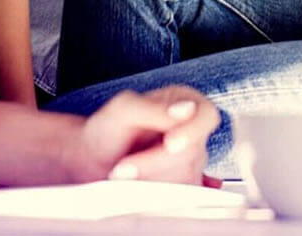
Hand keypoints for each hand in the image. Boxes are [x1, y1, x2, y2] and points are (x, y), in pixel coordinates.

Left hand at [67, 88, 218, 184]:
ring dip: (151, 181)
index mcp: (186, 102)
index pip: (206, 116)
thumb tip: (187, 109)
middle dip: (154, 163)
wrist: (95, 161)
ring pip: (186, 179)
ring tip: (123, 176)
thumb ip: (153, 107)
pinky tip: (136, 189)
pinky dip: (155, 197)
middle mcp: (194, 132)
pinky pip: (181, 199)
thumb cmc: (108, 129)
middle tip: (122, 169)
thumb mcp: (123, 109)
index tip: (170, 144)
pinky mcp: (185, 189)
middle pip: (193, 153)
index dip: (192, 131)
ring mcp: (193, 163)